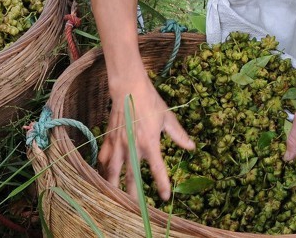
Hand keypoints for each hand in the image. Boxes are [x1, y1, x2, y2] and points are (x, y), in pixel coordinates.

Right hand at [98, 76, 194, 199]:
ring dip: (114, 186)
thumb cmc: (150, 102)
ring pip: (113, 171)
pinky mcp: (109, 139)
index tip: (165, 196)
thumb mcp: (168, 117)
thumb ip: (179, 135)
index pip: (157, 168)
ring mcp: (119, 144)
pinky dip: (104, 169)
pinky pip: (104, 159)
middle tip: (136, 208)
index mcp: (150, 142)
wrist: (128, 88)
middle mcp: (133, 146)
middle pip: (132, 177)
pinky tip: (105, 175)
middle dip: (133, 194)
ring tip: (115, 199)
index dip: (162, 184)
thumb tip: (191, 147)